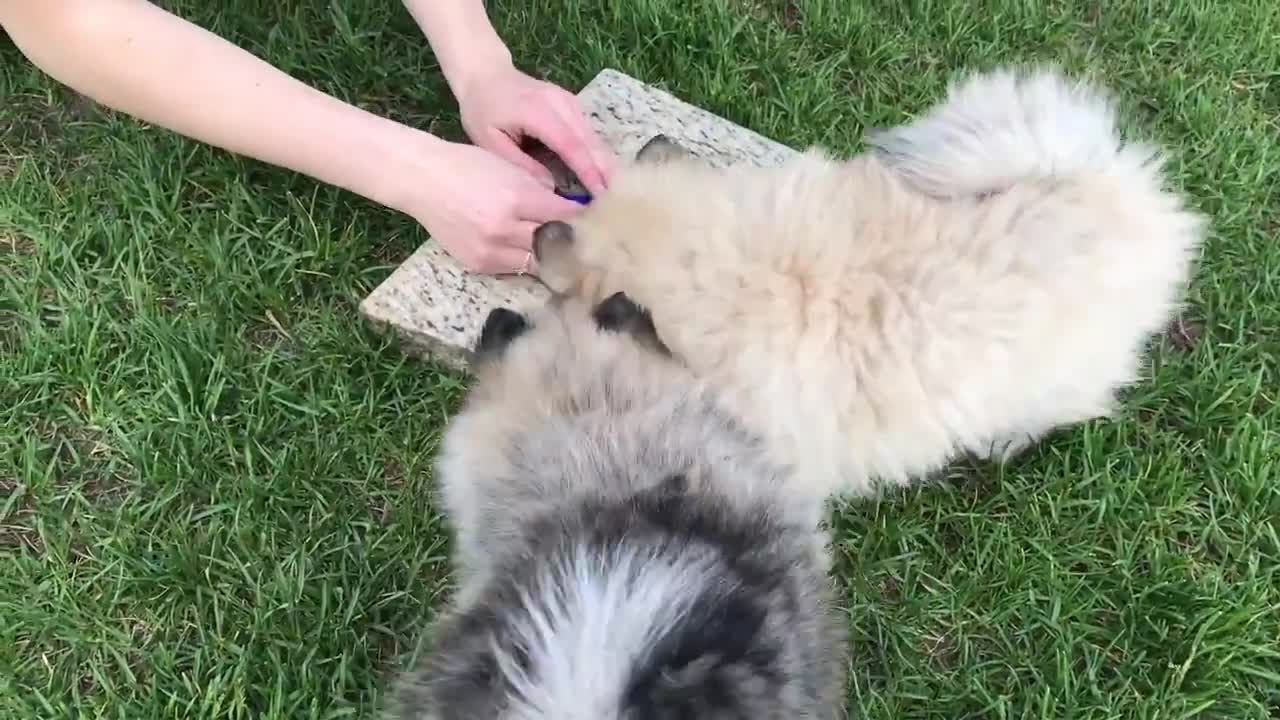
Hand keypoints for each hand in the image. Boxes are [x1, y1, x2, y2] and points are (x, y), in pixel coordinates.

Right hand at [406, 136, 586, 274]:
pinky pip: (512, 268)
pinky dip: (524, 261)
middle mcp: (504, 228)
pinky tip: (534, 255)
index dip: (585, 221)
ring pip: (536, 262)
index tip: (601, 224)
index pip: (565, 217)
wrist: (421, 179)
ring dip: (550, 257)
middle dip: (572, 242)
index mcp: (517, 198)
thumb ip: (541, 191)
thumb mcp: (510, 169)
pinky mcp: (478, 263)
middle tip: (591, 244)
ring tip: (566, 254)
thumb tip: (571, 209)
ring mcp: (490, 250)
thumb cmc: (468, 166)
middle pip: (553, 244)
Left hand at [454, 62, 613, 195]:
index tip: (600, 195)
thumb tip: (549, 188)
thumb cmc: (482, 109)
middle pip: (590, 141)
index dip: (588, 171)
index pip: (571, 146)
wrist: (486, 73)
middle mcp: (560, 103)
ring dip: (604, 164)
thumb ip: (520, 164)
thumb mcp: (490, 141)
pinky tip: (602, 174)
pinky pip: (588, 132)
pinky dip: (596, 153)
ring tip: (614, 192)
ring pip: (593, 137)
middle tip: (616, 201)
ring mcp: (569, 101)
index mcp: (538, 112)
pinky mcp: (571, 104)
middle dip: (605, 171)